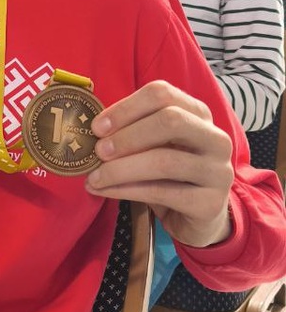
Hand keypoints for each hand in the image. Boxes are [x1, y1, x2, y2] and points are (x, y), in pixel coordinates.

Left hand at [87, 81, 233, 248]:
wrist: (198, 217)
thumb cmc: (169, 175)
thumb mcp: (154, 147)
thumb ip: (132, 134)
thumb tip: (92, 134)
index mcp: (198, 114)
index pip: (162, 94)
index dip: (126, 107)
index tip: (98, 127)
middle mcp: (215, 138)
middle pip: (171, 121)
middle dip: (127, 136)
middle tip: (98, 151)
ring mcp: (218, 171)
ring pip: (164, 161)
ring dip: (121, 169)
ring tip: (94, 178)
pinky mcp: (210, 203)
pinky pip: (162, 192)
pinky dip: (126, 191)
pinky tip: (105, 191)